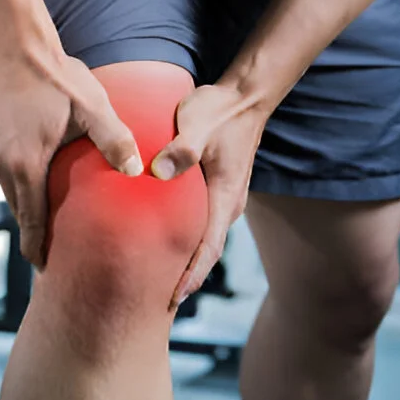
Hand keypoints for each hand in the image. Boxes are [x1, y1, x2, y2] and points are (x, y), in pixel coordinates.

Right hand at [0, 49, 143, 268]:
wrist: (16, 47)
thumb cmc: (58, 78)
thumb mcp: (94, 108)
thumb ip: (115, 141)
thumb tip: (138, 172)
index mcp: (26, 164)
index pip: (30, 220)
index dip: (37, 247)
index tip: (44, 269)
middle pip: (18, 205)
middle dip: (33, 223)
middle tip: (50, 242)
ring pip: (7, 185)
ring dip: (24, 193)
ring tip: (43, 203)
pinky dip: (12, 169)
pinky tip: (31, 162)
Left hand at [150, 82, 268, 308]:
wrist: (244, 96)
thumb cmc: (219, 110)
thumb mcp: (197, 124)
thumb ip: (180, 148)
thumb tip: (159, 173)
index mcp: (226, 196)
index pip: (208, 248)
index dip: (190, 275)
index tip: (172, 298)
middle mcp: (227, 204)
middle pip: (205, 252)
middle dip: (183, 278)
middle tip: (155, 303)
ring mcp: (223, 197)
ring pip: (202, 238)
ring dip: (183, 259)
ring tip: (156, 280)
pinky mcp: (215, 188)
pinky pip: (199, 222)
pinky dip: (183, 238)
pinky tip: (162, 243)